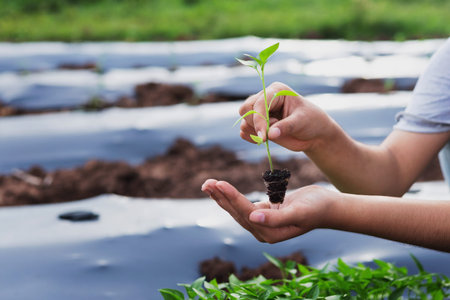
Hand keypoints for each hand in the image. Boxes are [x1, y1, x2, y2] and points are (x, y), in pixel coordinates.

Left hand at [201, 179, 333, 242]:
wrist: (328, 206)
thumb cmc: (317, 209)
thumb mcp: (299, 213)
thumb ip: (276, 218)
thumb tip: (253, 218)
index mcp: (269, 233)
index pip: (245, 213)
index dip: (231, 197)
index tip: (219, 183)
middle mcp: (263, 231)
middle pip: (237, 212)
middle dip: (221, 197)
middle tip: (206, 183)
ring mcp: (263, 223)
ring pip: (237, 208)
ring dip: (223, 196)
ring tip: (209, 184)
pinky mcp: (264, 213)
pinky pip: (244, 204)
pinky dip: (232, 195)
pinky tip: (222, 189)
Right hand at [239, 82, 333, 152]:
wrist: (313, 133)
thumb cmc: (310, 121)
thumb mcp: (301, 122)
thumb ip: (286, 126)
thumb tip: (270, 134)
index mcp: (276, 91)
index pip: (259, 103)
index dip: (259, 119)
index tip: (263, 136)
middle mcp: (264, 99)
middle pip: (245, 109)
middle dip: (256, 124)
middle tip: (272, 133)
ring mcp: (259, 112)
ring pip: (244, 121)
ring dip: (255, 132)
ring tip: (274, 133)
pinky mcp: (257, 125)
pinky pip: (244, 131)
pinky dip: (252, 137)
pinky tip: (266, 139)